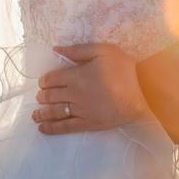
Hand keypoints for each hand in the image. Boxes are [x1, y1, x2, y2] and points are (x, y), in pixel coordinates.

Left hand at [32, 43, 151, 134]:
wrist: (142, 93)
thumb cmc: (124, 69)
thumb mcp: (103, 50)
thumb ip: (78, 50)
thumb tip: (56, 49)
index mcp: (76, 75)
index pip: (52, 79)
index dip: (45, 80)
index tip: (43, 82)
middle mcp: (74, 94)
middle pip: (50, 96)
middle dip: (42, 96)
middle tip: (40, 97)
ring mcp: (80, 110)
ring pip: (54, 112)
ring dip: (42, 113)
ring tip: (35, 114)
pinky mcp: (88, 124)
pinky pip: (65, 127)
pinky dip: (51, 128)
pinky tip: (42, 128)